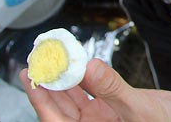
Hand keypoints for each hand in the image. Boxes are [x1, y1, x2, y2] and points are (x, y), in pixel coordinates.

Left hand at [20, 58, 170, 120]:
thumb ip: (112, 89)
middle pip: (60, 105)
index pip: (56, 118)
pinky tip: (78, 62)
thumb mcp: (140, 110)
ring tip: (51, 55)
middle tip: (36, 57)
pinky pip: (93, 87)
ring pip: (74, 95)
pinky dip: (85, 74)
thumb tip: (88, 68)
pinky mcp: (115, 104)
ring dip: (63, 76)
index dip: (40, 97)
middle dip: (47, 82)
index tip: (31, 74)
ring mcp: (103, 116)